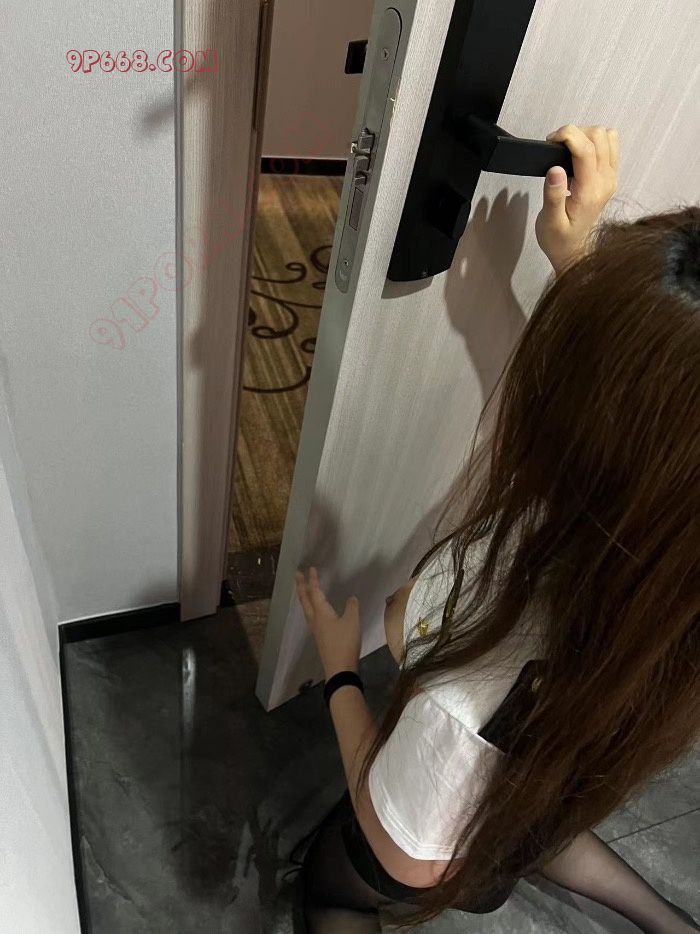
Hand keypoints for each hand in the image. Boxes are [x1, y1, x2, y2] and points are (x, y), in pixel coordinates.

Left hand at [295, 567, 361, 679]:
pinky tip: (315, 611)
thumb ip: (352, 608)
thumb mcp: (353, 622)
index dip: (313, 580)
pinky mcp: (319, 637)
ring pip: (306, 609)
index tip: (311, 568)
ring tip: (303, 590)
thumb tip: (351, 598)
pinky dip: (310, 607)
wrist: (339, 669)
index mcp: (321, 613)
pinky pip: (311, 617)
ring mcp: (315, 630)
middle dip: (301, 586)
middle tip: (297, 575)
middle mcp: (315, 620)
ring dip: (304, 597)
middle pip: (305, 600)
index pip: (315, 592)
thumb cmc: (345, 643)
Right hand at [535, 124, 618, 273]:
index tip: (550, 140)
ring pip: (607, 136)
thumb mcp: (550, 222)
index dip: (567, 135)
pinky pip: (610, 146)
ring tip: (567, 149)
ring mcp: (610, 177)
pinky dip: (594, 142)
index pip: (586, 149)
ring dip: (586, 135)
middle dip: (575, 132)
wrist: (575, 252)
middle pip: (599, 136)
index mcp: (590, 191)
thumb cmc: (560, 240)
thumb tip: (555, 169)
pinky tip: (578, 156)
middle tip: (556, 146)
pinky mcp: (610, 176)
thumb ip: (553, 195)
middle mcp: (605, 181)